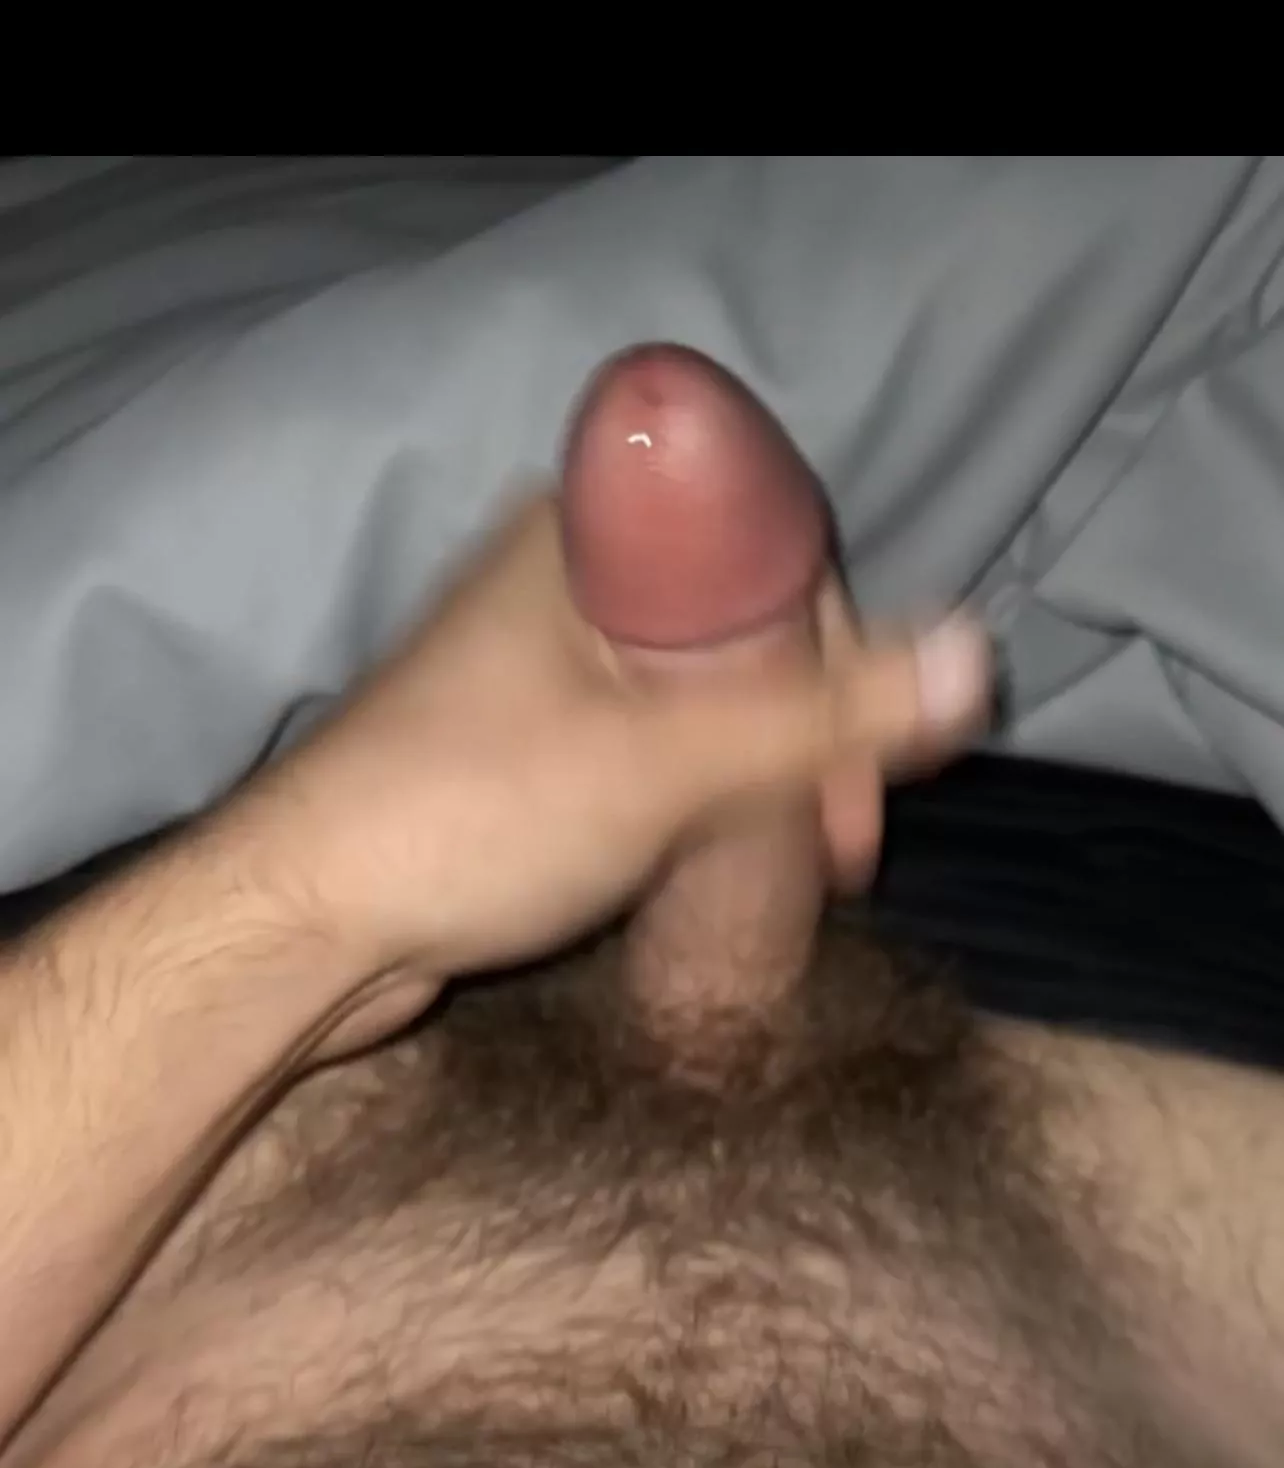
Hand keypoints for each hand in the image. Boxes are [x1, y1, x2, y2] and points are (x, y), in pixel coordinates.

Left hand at [246, 490, 989, 1060]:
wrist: (306, 931)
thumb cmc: (469, 820)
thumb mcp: (670, 766)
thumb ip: (823, 715)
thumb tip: (974, 656)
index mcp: (585, 536)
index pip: (769, 551)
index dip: (843, 653)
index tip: (869, 766)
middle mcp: (559, 585)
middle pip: (742, 633)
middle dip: (811, 735)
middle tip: (845, 847)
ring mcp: (536, 675)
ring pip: (697, 705)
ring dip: (763, 782)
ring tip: (810, 872)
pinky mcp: (518, 760)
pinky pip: (648, 760)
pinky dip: (702, 809)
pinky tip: (734, 873)